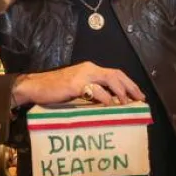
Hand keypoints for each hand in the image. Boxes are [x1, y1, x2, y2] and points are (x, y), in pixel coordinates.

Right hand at [13, 62, 144, 106]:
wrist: (35, 87)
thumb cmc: (54, 90)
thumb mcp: (77, 89)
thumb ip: (91, 92)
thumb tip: (108, 103)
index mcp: (90, 69)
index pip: (115, 73)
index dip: (129, 83)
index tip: (138, 95)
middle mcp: (89, 69)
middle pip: (116, 74)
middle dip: (130, 87)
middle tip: (140, 99)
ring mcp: (83, 75)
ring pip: (110, 80)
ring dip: (121, 93)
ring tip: (127, 104)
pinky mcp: (76, 84)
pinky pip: (96, 90)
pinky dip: (106, 98)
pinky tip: (111, 106)